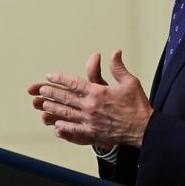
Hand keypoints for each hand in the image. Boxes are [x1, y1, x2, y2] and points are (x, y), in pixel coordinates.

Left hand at [27, 50, 152, 148]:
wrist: (143, 129)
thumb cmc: (137, 105)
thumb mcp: (129, 81)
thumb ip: (118, 67)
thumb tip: (115, 52)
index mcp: (98, 92)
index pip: (74, 83)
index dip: (60, 79)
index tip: (50, 75)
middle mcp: (91, 106)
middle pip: (66, 98)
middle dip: (51, 93)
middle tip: (41, 90)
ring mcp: (90, 121)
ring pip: (67, 114)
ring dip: (54, 109)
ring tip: (44, 105)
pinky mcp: (93, 133)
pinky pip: (74, 130)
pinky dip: (64, 127)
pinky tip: (56, 126)